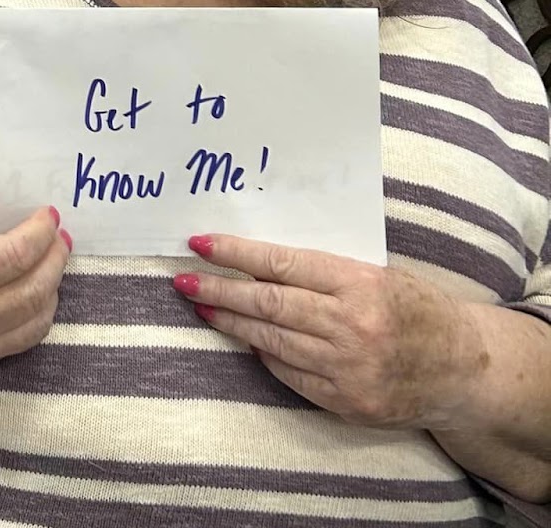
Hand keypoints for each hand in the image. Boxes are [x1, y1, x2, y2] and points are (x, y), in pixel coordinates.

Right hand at [0, 152, 71, 377]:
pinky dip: (32, 316)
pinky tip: (31, 290)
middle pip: (32, 293)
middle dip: (55, 260)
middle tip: (61, 235)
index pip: (13, 256)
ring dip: (51, 290)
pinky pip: (15, 343)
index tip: (51, 213)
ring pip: (32, 325)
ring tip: (51, 261)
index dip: (40, 231)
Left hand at [172, 233, 482, 428]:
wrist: (463, 368)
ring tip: (203, 307)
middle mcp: (350, 325)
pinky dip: (266, 356)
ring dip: (231, 324)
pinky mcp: (346, 402)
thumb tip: (261, 266)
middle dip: (218, 291)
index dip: (236, 254)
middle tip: (183, 280)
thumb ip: (325, 272)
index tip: (201, 244)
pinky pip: (290, 375)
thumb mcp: (377, 273)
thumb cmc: (416, 308)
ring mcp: (347, 368)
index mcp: (358, 282)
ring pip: (271, 341)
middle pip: (267, 304)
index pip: (281, 263)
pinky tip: (247, 341)